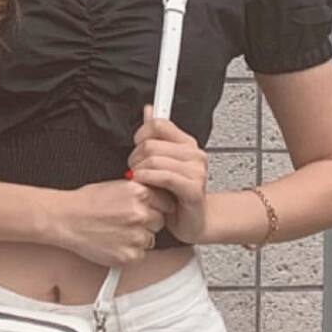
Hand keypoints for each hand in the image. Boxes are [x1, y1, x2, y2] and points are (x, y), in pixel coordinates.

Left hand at [127, 104, 210, 244]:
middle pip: (151, 143)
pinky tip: (144, 184)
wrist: (193, 221)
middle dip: (135, 157)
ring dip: (139, 171)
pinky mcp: (193, 189)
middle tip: (135, 168)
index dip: (141, 133)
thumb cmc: (176, 194)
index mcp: (187, 144)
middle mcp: (194, 155)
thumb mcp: (163, 161)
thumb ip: (156, 135)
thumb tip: (149, 110)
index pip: (159, 124)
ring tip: (139, 179)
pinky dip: (148, 179)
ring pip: (154, 159)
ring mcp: (196, 171)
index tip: (137, 143)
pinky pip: (163, 176)